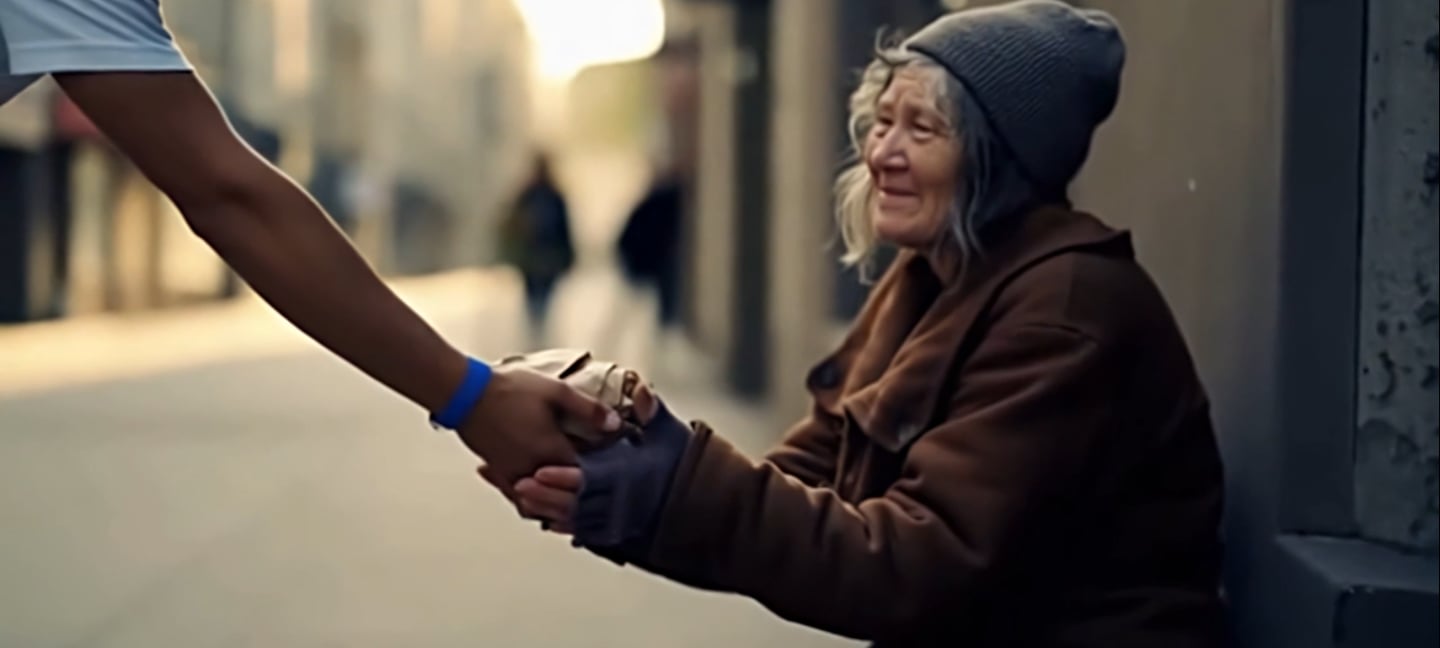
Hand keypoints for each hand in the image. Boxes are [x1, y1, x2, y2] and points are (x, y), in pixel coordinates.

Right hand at [479, 381, 663, 527]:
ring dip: (555, 501)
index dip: (601, 477)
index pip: (585, 478)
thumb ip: (588, 410)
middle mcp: (534, 471)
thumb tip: (614, 425)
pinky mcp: (499, 474)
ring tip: (569, 495)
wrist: (464, 393)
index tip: (614, 472)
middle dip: (579, 495)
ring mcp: (513, 476)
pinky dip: (532, 499)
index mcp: (552, 453)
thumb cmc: (509, 389)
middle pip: (564, 497)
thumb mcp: (556, 392)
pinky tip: (540, 489)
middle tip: (597, 491)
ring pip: (540, 503)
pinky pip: (519, 498)